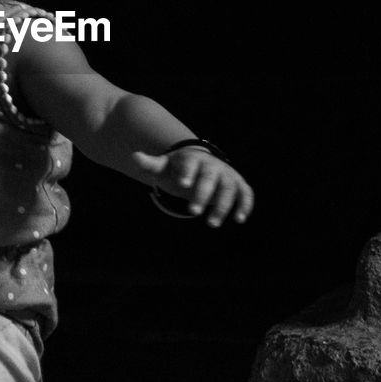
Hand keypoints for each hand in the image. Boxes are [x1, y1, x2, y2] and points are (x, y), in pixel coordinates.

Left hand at [132, 148, 254, 226]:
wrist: (200, 164)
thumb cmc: (178, 169)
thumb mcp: (163, 166)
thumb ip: (151, 164)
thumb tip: (134, 157)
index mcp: (192, 158)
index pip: (190, 164)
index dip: (187, 173)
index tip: (182, 184)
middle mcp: (211, 165)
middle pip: (209, 177)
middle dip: (203, 194)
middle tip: (192, 212)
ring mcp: (226, 174)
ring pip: (228, 187)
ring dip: (223, 205)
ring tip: (212, 224)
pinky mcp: (237, 184)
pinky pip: (245, 192)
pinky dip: (245, 204)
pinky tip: (240, 219)